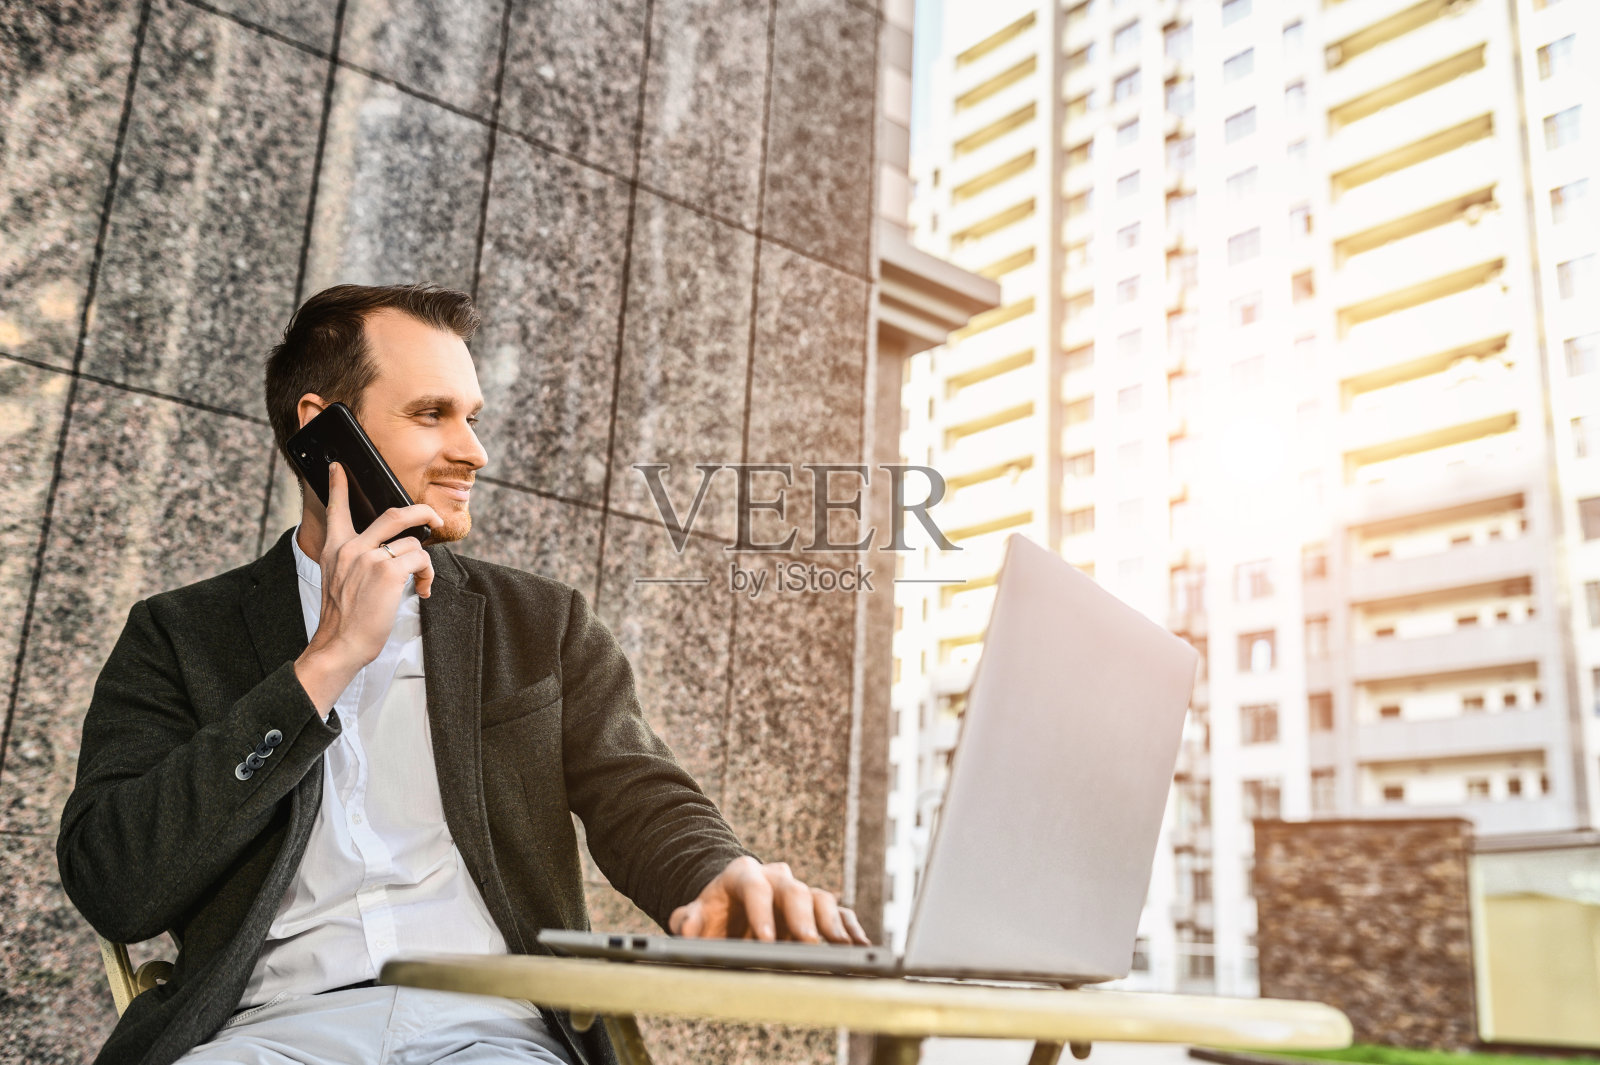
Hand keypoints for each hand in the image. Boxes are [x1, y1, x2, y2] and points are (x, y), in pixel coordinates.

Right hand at [294, 462, 440, 715]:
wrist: (339, 644)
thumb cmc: (343, 620)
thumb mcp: (336, 581)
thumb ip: (354, 560)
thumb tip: (387, 551)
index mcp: (334, 549)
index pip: (335, 509)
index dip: (338, 486)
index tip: (338, 467)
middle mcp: (350, 548)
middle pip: (394, 515)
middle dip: (422, 512)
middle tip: (434, 517)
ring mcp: (369, 558)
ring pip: (413, 543)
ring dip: (424, 563)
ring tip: (420, 582)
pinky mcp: (387, 571)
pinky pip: (419, 560)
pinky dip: (427, 574)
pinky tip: (422, 590)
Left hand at [668, 856, 870, 944]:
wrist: (731, 908)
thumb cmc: (714, 914)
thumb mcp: (695, 915)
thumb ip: (688, 920)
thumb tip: (688, 925)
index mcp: (744, 875)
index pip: (754, 887)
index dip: (760, 911)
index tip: (765, 940)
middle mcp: (776, 878)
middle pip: (794, 890)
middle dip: (803, 918)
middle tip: (809, 943)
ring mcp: (799, 892)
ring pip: (821, 898)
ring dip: (832, 923)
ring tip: (841, 947)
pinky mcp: (816, 909)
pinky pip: (839, 913)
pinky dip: (850, 928)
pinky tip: (860, 946)